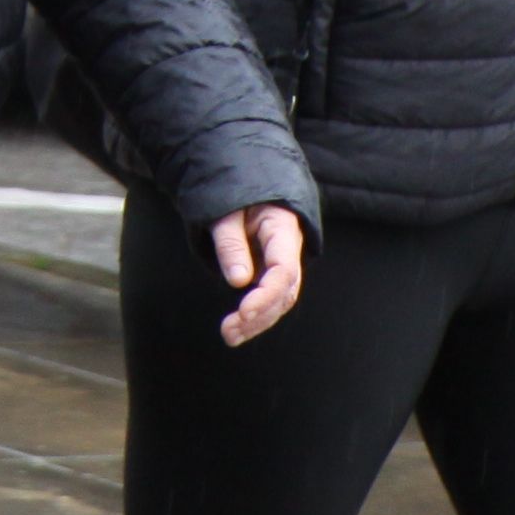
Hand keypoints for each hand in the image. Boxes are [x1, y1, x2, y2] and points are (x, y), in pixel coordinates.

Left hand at [211, 204, 309, 347]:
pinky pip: (268, 297)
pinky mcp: (269, 270)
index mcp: (283, 229)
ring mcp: (281, 262)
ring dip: (257, 322)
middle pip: (284, 292)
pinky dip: (255, 315)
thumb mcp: (226, 210)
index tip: (243, 311)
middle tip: (229, 331)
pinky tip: (237, 329)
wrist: (246, 177)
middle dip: (259, 315)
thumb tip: (238, 281)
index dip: (266, 295)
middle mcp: (288, 250)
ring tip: (229, 336)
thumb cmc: (234, 190)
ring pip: (278, 300)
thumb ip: (231, 242)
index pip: (284, 271)